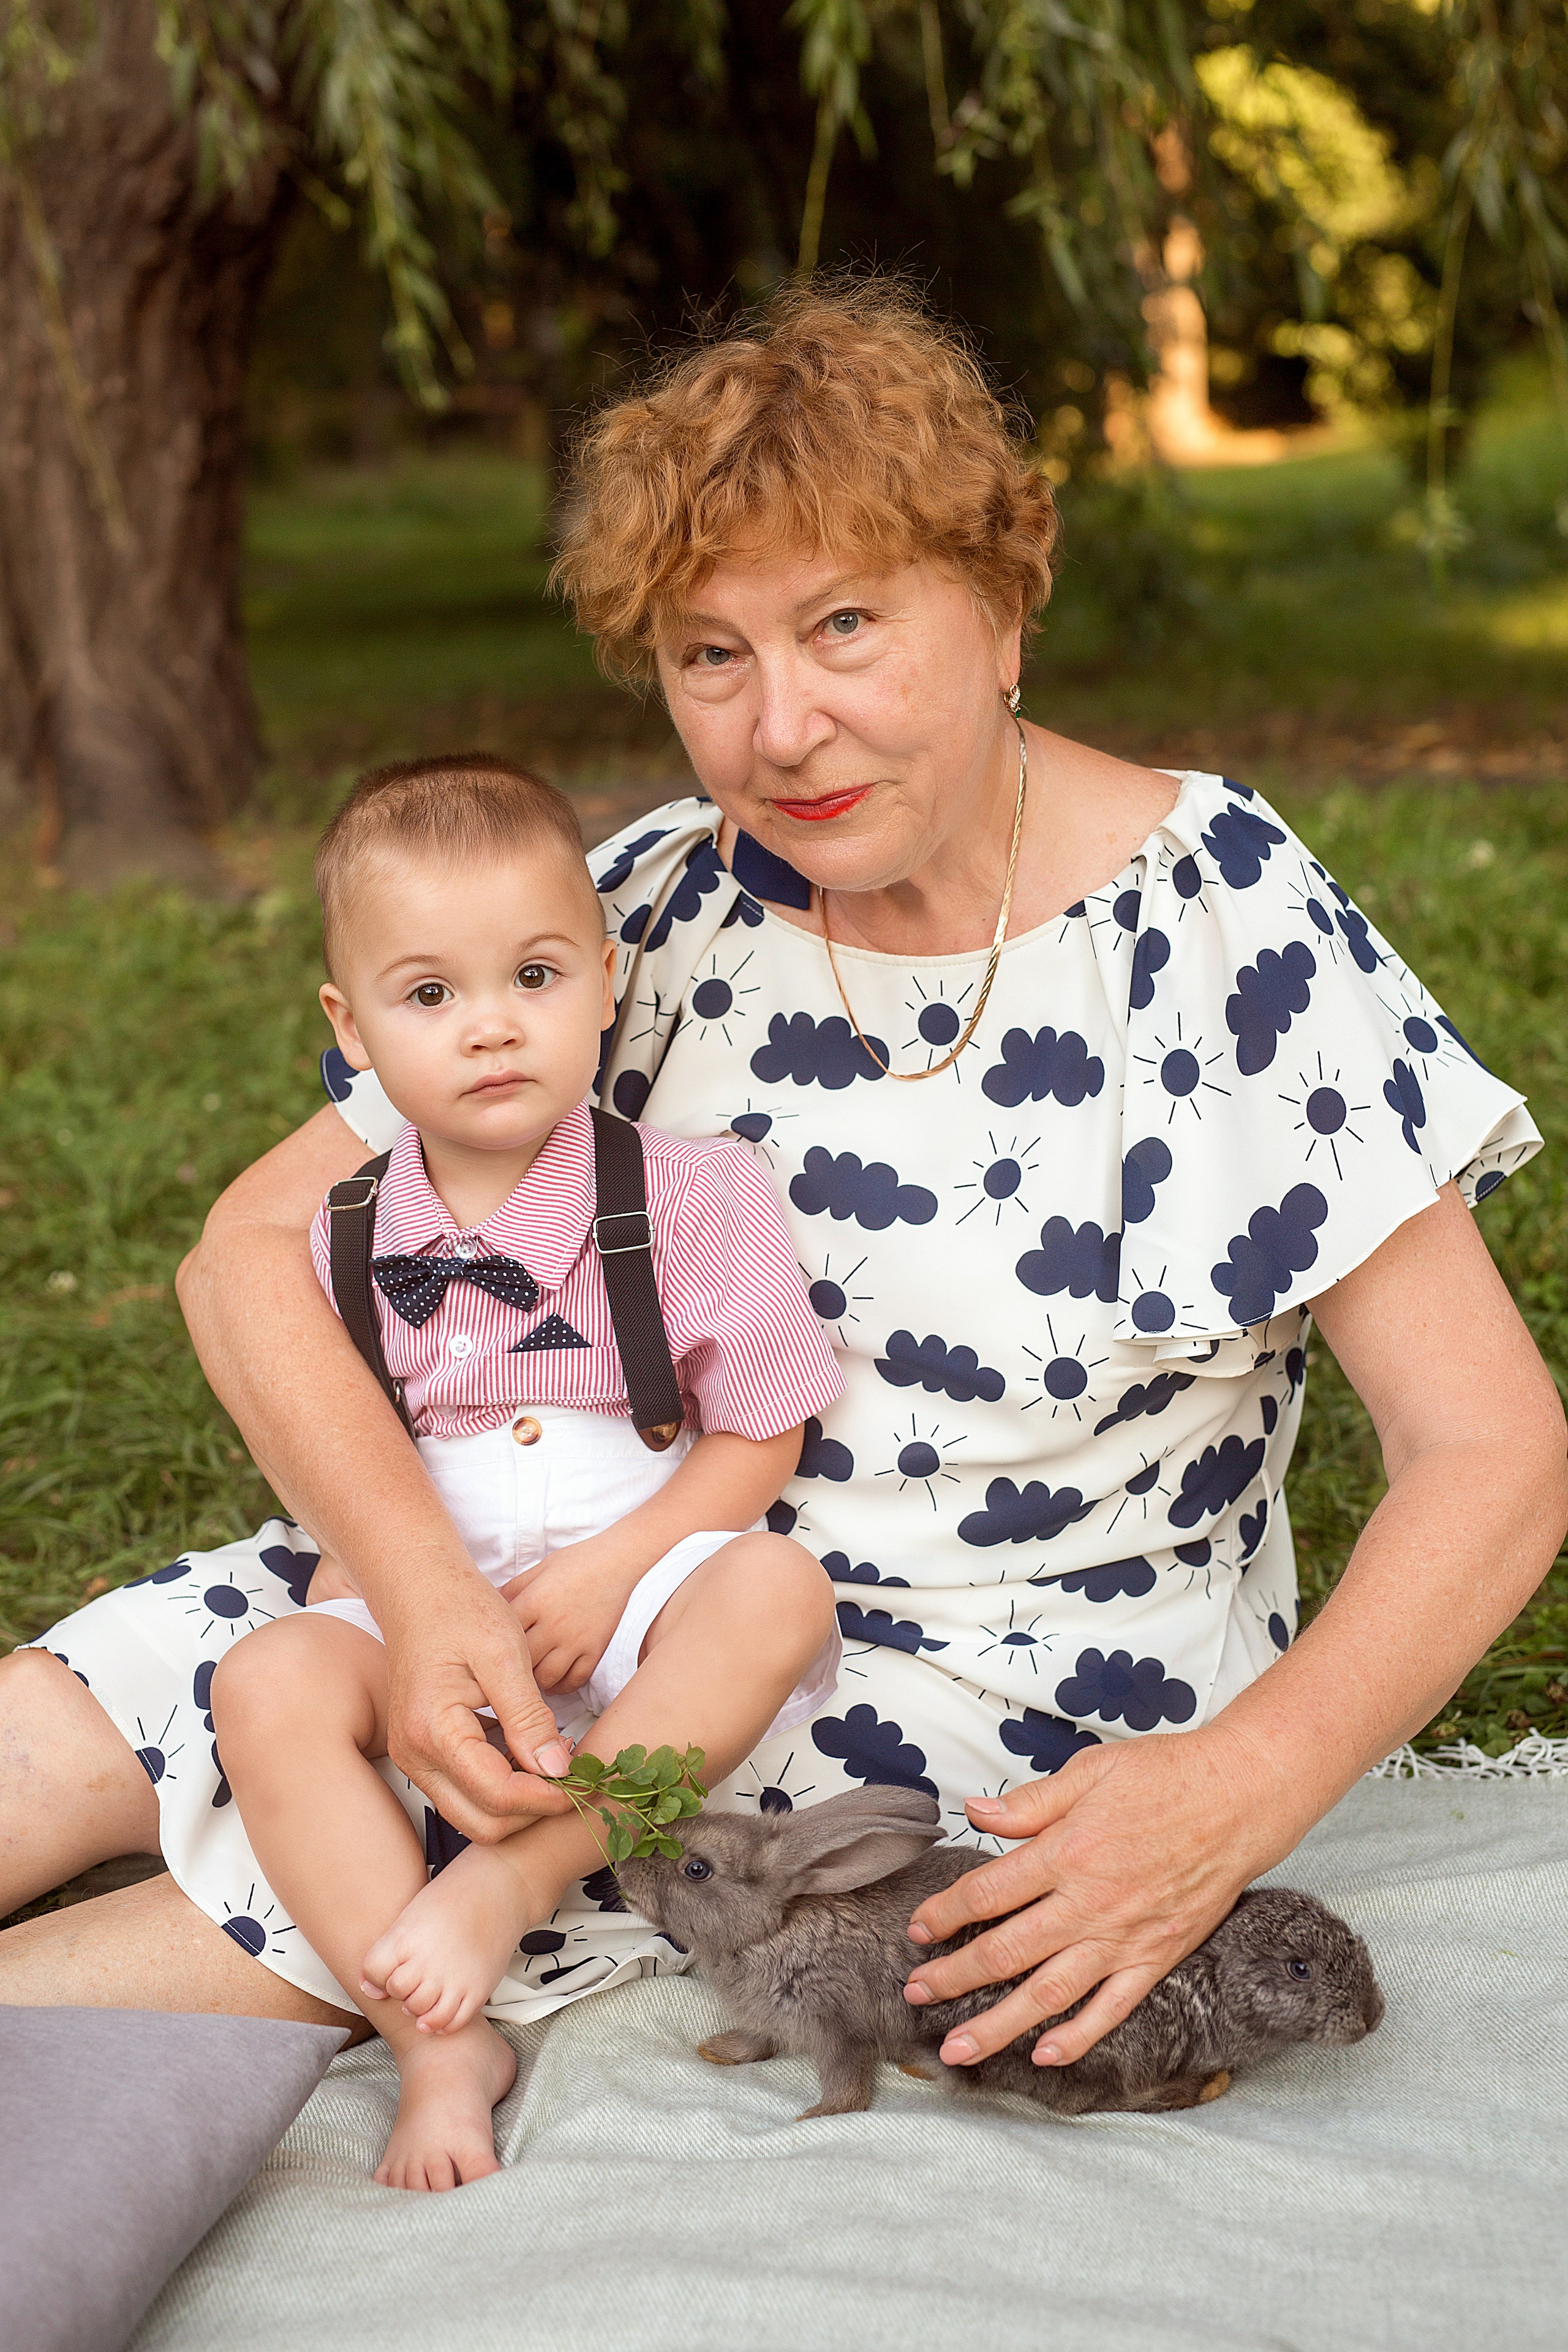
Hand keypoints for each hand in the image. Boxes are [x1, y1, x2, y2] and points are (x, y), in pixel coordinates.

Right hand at [379, 1568, 575, 1844]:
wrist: (418, 1588)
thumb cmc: (460, 1610)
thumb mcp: (505, 1655)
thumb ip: (528, 1717)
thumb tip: (557, 1770)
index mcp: (432, 1731)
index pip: (497, 1796)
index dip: (546, 1798)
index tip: (582, 1782)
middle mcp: (414, 1755)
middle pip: (481, 1823)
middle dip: (532, 1812)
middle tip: (573, 1780)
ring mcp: (414, 1758)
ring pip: (473, 1813)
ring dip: (518, 1802)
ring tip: (555, 1763)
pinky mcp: (424, 1752)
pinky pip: (465, 1790)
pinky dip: (502, 1785)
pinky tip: (528, 1751)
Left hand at [501, 1535, 642, 1694]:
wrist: (616, 1562)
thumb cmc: (576, 1561)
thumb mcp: (538, 1569)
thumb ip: (513, 1589)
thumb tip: (489, 1605)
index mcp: (534, 1602)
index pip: (504, 1635)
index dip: (493, 1646)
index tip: (489, 1653)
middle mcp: (552, 1625)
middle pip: (522, 1662)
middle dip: (511, 1669)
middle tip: (505, 1673)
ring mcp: (575, 1640)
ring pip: (546, 1677)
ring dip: (534, 1682)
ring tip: (528, 1681)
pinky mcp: (595, 1649)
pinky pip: (576, 1679)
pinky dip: (562, 1687)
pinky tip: (553, 1684)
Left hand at [902, 1727, 1303, 2068]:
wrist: (1240, 1798)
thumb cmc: (1167, 1776)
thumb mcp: (1089, 1770)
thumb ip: (1029, 1802)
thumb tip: (975, 1812)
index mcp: (1066, 1852)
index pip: (987, 1893)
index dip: (944, 1914)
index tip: (918, 1929)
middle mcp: (1089, 1903)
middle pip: (1006, 1951)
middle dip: (954, 1977)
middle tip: (916, 1994)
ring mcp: (1124, 1937)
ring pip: (1049, 1993)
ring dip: (999, 2024)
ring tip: (958, 2048)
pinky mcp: (1157, 1957)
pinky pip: (1112, 2008)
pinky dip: (1078, 2036)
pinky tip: (1045, 2054)